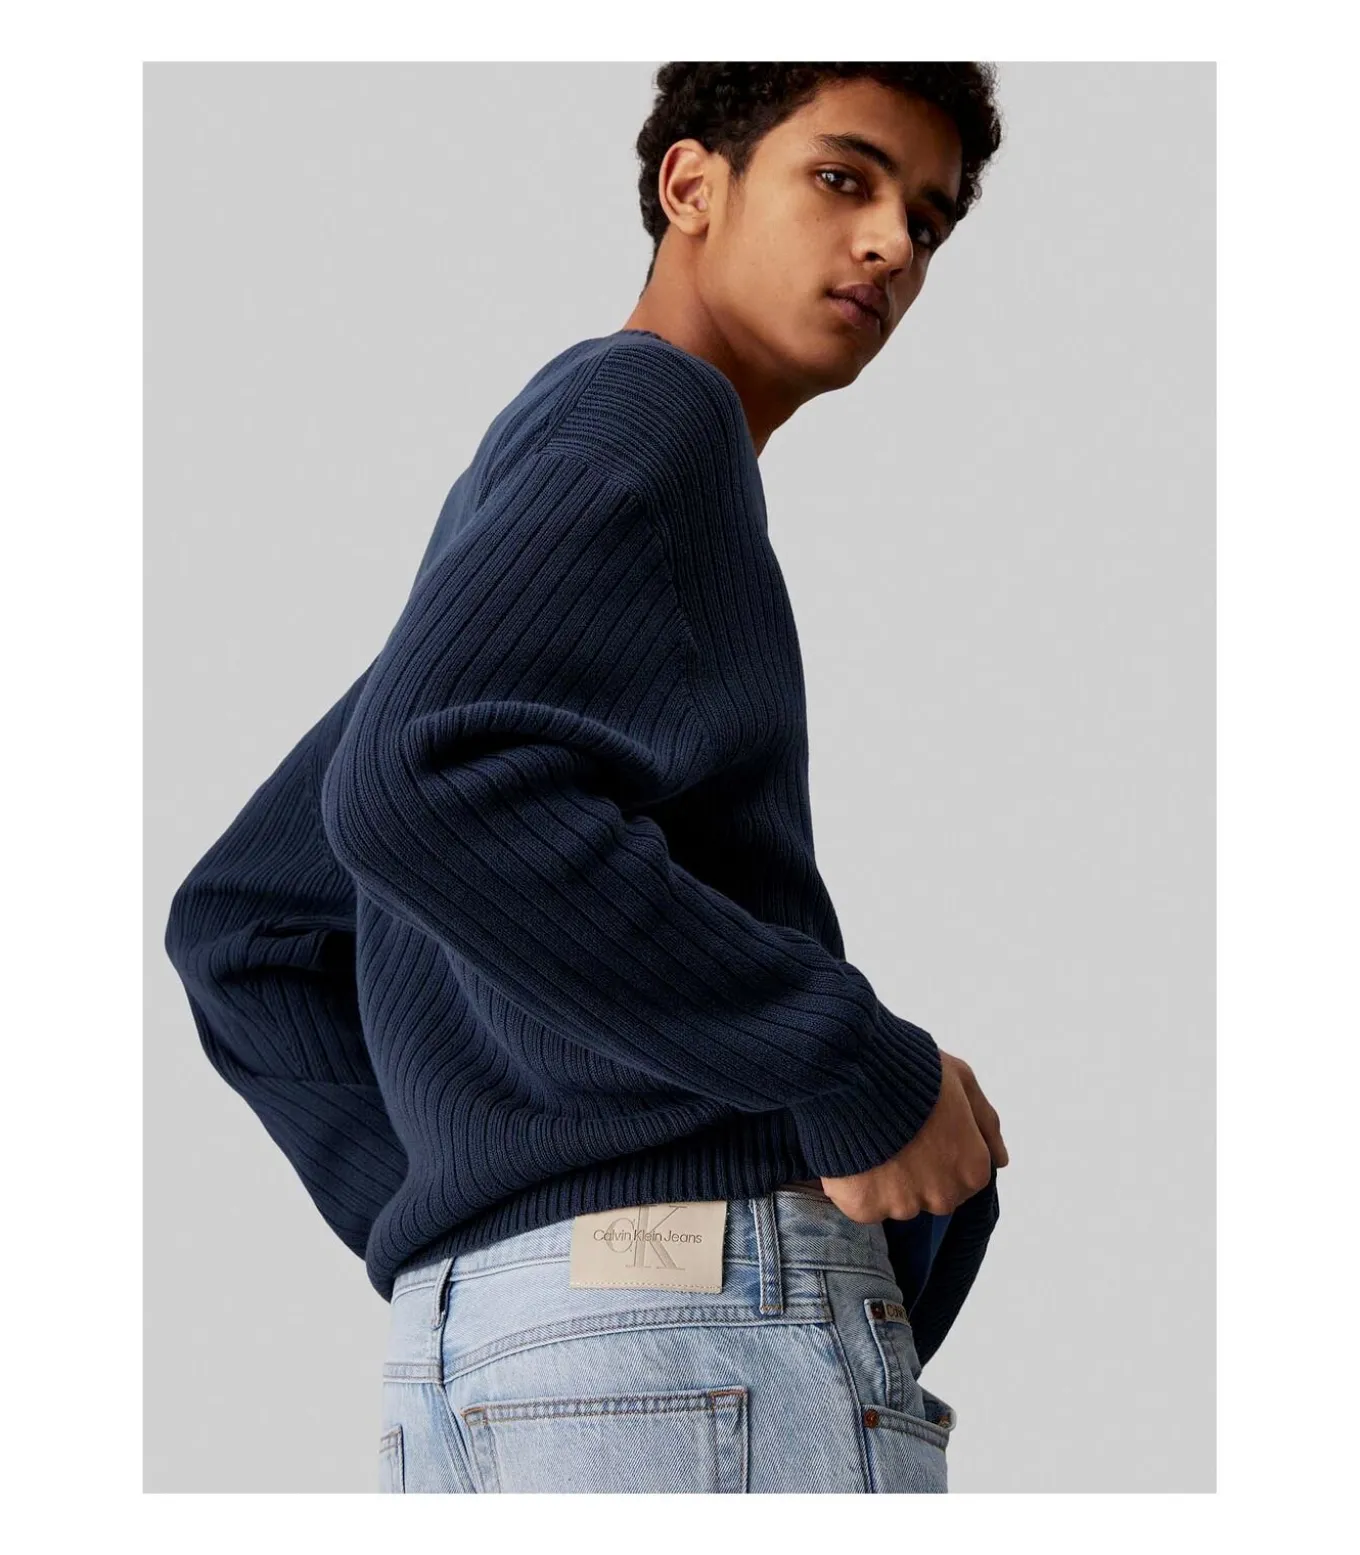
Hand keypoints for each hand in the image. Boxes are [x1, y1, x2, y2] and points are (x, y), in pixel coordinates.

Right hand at [818, 1050, 1007, 1222]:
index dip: (941, 1150)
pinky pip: (863, 1204)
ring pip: (895, 1201)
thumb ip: (986, 1123)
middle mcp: (943, 1196)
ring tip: (869, 1139)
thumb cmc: (914, 1071)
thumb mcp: (963, 1081)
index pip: (964, 1176)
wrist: (857, 1072)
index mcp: (972, 1169)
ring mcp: (903, 1205)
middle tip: (896, 1136)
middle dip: (917, 1172)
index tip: (923, 1131)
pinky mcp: (865, 1207)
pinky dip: (857, 1185)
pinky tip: (852, 1153)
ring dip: (885, 1179)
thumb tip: (1001, 1159)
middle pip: (932, 1194)